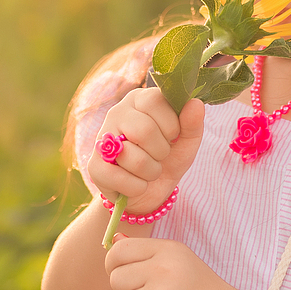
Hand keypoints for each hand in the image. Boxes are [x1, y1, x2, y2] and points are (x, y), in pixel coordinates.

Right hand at [89, 88, 203, 213]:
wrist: (153, 190)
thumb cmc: (170, 157)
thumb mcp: (187, 141)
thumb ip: (193, 122)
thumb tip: (196, 103)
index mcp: (140, 99)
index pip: (155, 101)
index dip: (171, 125)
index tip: (173, 136)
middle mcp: (118, 112)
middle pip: (143, 130)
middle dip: (161, 151)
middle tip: (160, 155)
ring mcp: (102, 138)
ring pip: (132, 157)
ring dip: (151, 172)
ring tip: (149, 170)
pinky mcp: (94, 166)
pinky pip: (118, 178)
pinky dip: (137, 187)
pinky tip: (136, 183)